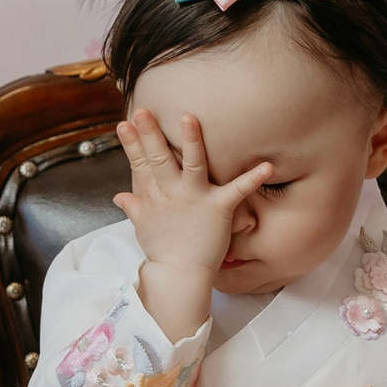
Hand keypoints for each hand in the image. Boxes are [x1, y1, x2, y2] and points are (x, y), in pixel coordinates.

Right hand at [112, 108, 273, 339]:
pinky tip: (266, 165)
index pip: (140, 164)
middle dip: (150, 133)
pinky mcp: (218, 209)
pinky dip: (252, 178)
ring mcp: (194, 199)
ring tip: (189, 118)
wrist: (180, 276)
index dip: (131, 143)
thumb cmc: (164, 252)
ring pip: (192, 164)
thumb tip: (120, 197)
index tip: (124, 123)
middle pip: (158, 158)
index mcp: (155, 196)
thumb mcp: (144, 227)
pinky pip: (237, 190)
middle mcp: (172, 193)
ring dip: (191, 141)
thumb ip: (135, 207)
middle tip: (143, 110)